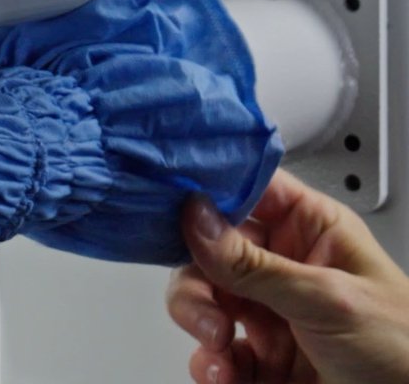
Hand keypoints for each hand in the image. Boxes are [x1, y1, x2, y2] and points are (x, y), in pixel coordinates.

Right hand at [167, 169, 408, 383]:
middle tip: (205, 309)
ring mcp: (270, 312)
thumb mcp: (328, 298)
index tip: (172, 204)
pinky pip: (214, 352)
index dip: (208, 192)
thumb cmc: (407, 349)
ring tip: (218, 348)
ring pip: (204, 300)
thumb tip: (197, 219)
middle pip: (209, 250)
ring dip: (199, 323)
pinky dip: (210, 364)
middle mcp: (285, 265)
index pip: (248, 190)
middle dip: (196, 280)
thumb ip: (255, 264)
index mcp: (311, 229)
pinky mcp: (262, 357)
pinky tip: (225, 373)